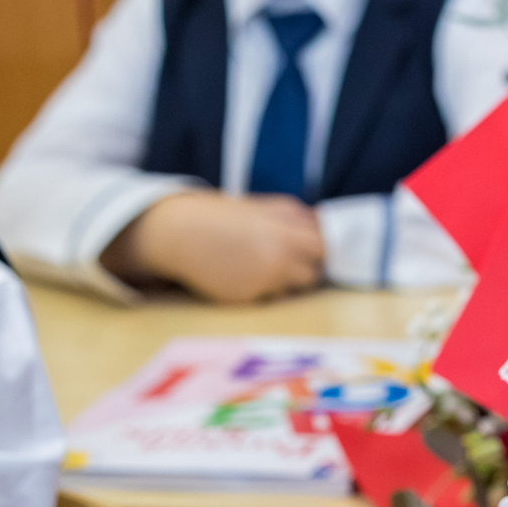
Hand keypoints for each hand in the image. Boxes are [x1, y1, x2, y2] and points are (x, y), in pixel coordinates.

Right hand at [108, 190, 324, 303]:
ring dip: (290, 283)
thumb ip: (296, 220)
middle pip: (316, 272)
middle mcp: (283, 250)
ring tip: (266, 270)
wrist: (181, 233)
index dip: (322, 251)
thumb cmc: (223, 218)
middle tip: (292, 263)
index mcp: (288, 224)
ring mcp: (267, 276)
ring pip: (297, 289)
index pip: (327, 246)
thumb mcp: (264, 207)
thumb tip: (325, 232)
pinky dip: (266, 291)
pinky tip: (245, 277)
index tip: (316, 252)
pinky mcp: (252, 297)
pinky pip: (272, 298)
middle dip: (309, 270)